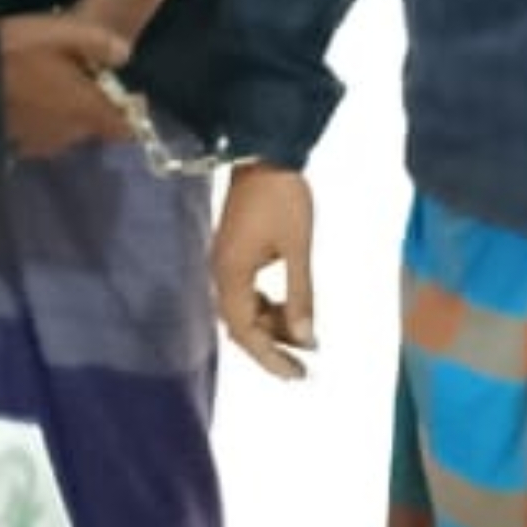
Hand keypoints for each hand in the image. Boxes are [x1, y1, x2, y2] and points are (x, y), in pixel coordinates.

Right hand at [0, 13, 133, 160]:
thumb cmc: (16, 51)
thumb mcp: (63, 32)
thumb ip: (99, 43)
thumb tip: (125, 54)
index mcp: (85, 109)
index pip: (125, 130)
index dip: (131, 114)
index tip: (125, 94)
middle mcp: (67, 134)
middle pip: (94, 127)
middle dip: (93, 105)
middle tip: (79, 74)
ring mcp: (39, 142)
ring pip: (67, 131)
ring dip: (66, 113)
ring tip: (50, 83)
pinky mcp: (14, 143)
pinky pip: (40, 134)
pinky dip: (42, 120)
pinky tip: (28, 98)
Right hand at [211, 165, 316, 379]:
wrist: (264, 153)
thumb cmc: (284, 198)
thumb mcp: (297, 247)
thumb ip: (300, 294)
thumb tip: (305, 338)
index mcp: (231, 275)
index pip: (245, 332)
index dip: (270, 357)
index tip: (299, 374)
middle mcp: (220, 273)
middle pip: (240, 326)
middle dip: (270, 348)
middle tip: (303, 367)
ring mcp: (224, 263)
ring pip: (243, 310)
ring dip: (270, 326)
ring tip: (304, 337)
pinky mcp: (232, 252)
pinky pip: (245, 293)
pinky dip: (266, 307)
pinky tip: (288, 309)